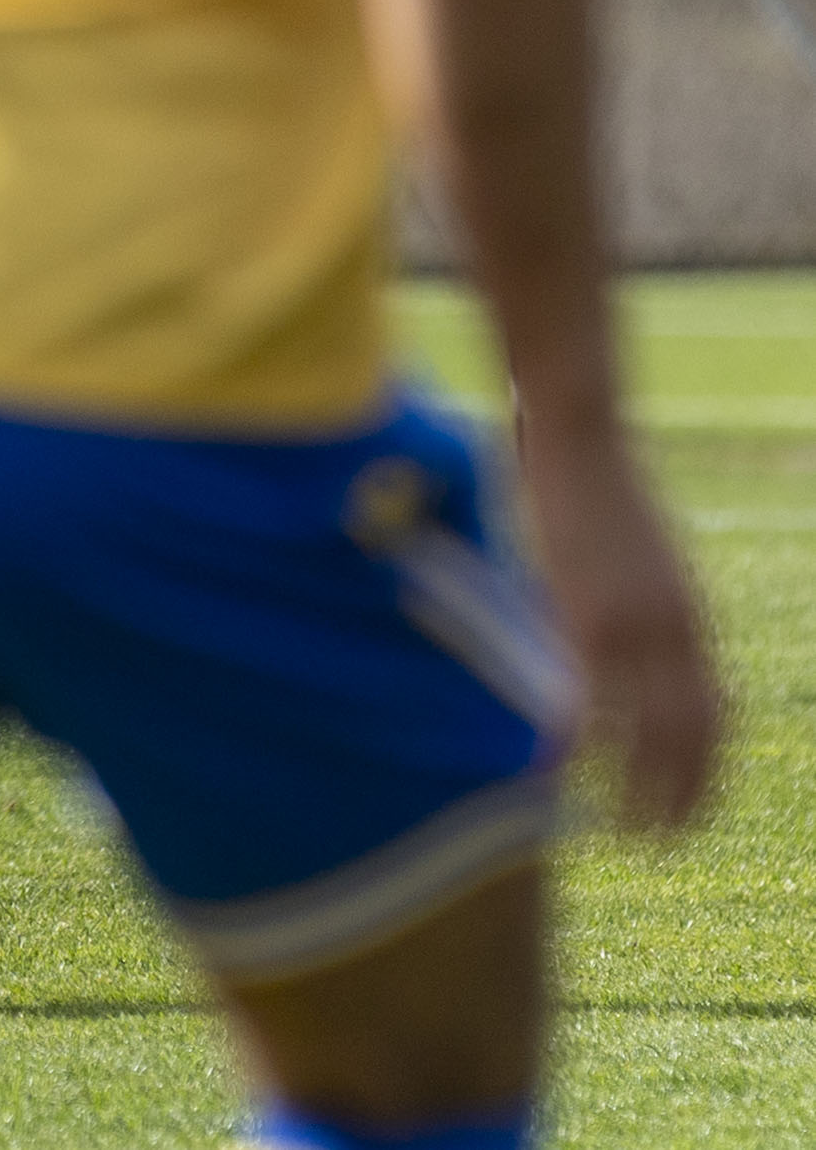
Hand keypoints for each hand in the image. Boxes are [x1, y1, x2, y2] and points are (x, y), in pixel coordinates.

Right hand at [520, 413, 723, 830]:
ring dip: (636, 790)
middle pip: (693, 735)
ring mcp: (635, 624)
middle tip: (663, 845)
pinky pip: (593, 697)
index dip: (709, 771)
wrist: (584, 435)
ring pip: (648, 730)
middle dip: (683, 797)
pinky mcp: (587, 613)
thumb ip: (632, 613)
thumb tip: (605, 659)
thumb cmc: (595, 490)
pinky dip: (584, 745)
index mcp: (692, 618)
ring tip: (618, 834)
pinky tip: (564, 777)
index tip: (693, 812)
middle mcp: (676, 630)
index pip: (717, 715)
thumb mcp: (633, 564)